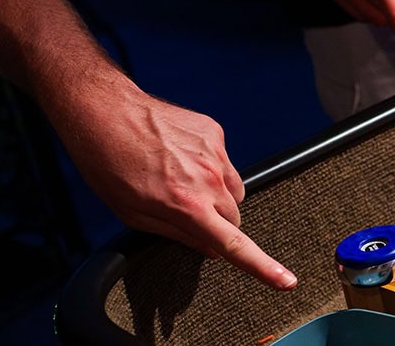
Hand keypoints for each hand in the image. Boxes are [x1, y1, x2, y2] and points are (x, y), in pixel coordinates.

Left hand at [56, 83, 297, 290]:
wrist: (107, 113)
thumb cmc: (110, 166)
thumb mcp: (135, 214)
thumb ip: (179, 235)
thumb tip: (212, 250)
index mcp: (187, 205)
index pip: (234, 244)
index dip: (263, 267)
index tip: (287, 281)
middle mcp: (208, 179)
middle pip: (234, 217)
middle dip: (218, 223)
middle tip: (186, 213)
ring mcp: (215, 152)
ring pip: (234, 190)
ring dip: (217, 195)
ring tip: (181, 181)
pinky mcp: (215, 133)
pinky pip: (224, 162)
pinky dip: (209, 167)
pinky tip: (180, 157)